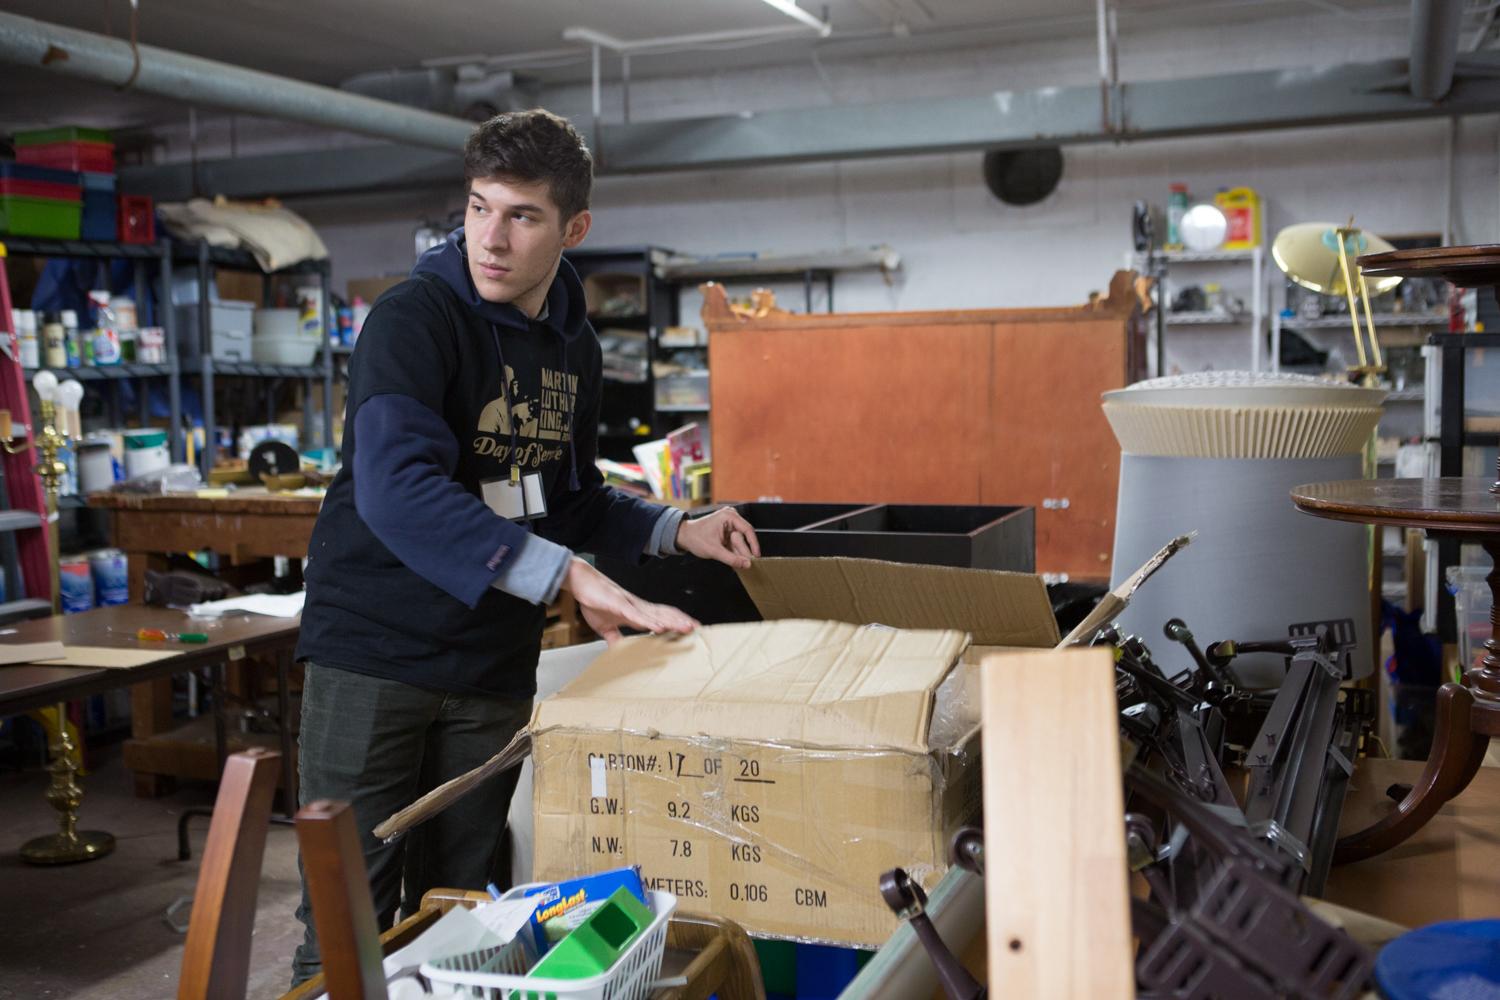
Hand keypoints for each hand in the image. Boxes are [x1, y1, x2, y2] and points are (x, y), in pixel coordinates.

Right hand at [562, 558, 698, 644]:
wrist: (581, 582)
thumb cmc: (595, 600)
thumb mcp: (604, 627)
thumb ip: (614, 638)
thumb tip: (618, 652)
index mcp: (637, 612)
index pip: (661, 617)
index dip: (676, 622)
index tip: (691, 629)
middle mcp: (638, 607)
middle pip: (665, 614)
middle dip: (681, 621)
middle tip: (698, 629)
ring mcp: (630, 605)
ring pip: (656, 614)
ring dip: (671, 621)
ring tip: (686, 628)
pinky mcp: (619, 605)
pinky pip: (636, 615)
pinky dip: (648, 622)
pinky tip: (658, 627)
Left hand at [675, 507, 760, 569]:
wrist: (684, 536)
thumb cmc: (695, 538)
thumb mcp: (714, 550)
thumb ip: (731, 558)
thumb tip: (747, 564)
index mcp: (728, 516)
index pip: (748, 530)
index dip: (754, 544)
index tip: (756, 556)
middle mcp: (731, 518)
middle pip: (744, 537)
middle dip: (744, 552)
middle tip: (747, 565)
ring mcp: (730, 525)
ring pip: (741, 542)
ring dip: (739, 554)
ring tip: (740, 565)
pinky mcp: (728, 532)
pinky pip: (736, 544)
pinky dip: (735, 553)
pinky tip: (735, 562)